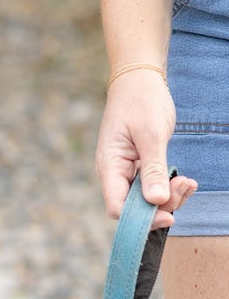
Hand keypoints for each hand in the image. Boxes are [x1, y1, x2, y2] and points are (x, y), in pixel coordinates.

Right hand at [96, 69, 196, 226]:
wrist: (139, 79)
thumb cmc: (141, 101)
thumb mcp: (150, 134)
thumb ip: (153, 169)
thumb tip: (156, 201)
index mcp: (110, 167)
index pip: (118, 208)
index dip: (142, 219)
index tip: (169, 216)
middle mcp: (116, 174)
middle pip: (134, 208)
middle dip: (161, 206)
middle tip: (184, 187)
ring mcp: (128, 171)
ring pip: (147, 199)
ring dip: (170, 197)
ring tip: (188, 182)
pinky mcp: (140, 167)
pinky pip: (154, 186)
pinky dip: (170, 187)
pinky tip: (186, 180)